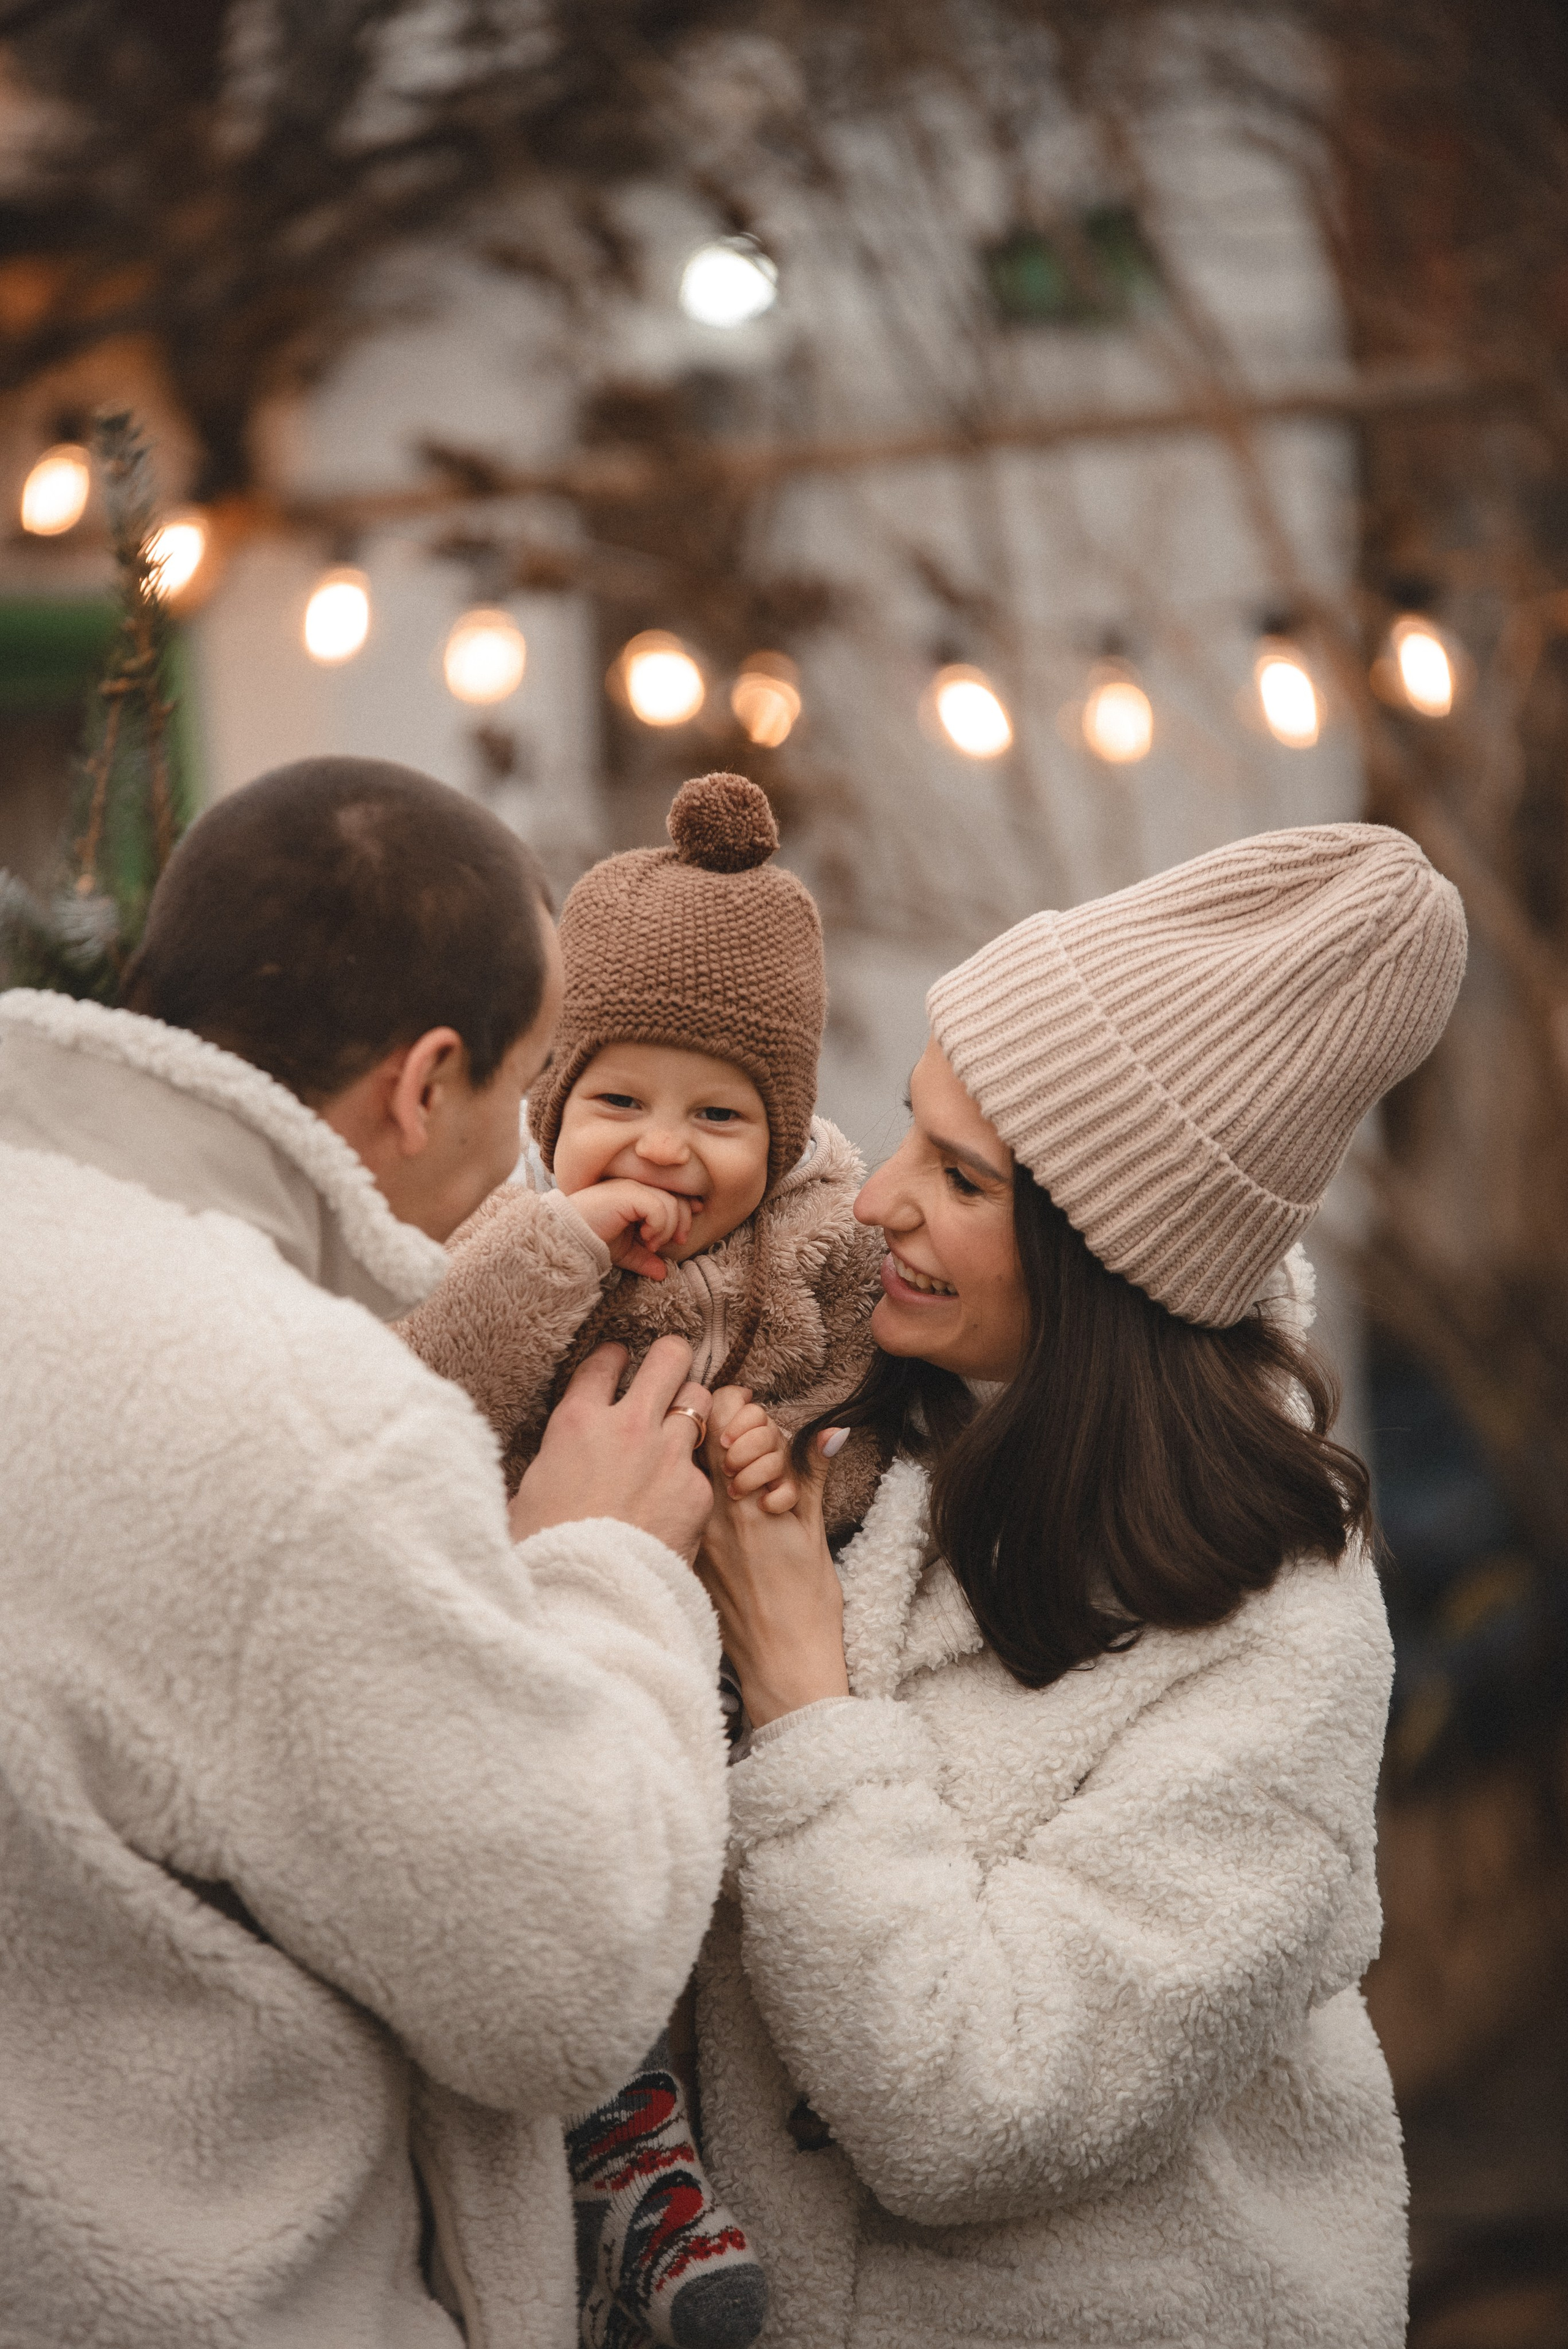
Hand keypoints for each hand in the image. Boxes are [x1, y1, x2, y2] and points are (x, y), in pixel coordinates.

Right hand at [509, 1337, 713, 1560]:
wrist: (588, 1598)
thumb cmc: (546, 1550)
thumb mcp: (529, 1494)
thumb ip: (552, 1463)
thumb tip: (553, 1465)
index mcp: (576, 1423)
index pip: (604, 1361)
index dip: (614, 1357)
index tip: (618, 1362)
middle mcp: (627, 1427)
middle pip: (669, 1357)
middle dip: (669, 1359)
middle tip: (665, 1372)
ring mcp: (668, 1455)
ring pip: (698, 1399)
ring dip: (689, 1408)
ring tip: (680, 1425)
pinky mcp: (696, 1490)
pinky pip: (702, 1465)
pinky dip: (691, 1472)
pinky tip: (677, 1493)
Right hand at [567, 1180, 694, 1279]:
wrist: (569, 1238)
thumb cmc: (593, 1240)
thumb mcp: (624, 1252)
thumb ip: (644, 1259)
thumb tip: (662, 1273)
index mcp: (637, 1195)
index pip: (672, 1195)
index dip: (686, 1208)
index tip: (684, 1231)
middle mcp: (636, 1186)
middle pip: (677, 1198)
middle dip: (683, 1222)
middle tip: (675, 1242)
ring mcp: (632, 1188)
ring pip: (670, 1204)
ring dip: (666, 1229)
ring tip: (650, 1243)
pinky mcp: (628, 1194)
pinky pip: (658, 1209)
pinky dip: (658, 1226)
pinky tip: (645, 1238)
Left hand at [696, 1399, 850, 1726]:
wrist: (781, 1664)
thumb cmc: (806, 1604)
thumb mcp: (815, 1531)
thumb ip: (813, 1473)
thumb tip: (831, 1428)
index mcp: (748, 1497)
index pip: (728, 1415)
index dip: (747, 1411)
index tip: (765, 1434)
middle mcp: (712, 1509)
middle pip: (706, 1430)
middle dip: (736, 1429)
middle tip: (757, 1458)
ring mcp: (696, 1531)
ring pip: (695, 1463)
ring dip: (723, 1461)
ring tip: (749, 1489)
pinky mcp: (690, 1552)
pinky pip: (690, 1501)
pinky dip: (710, 1494)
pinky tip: (733, 1513)